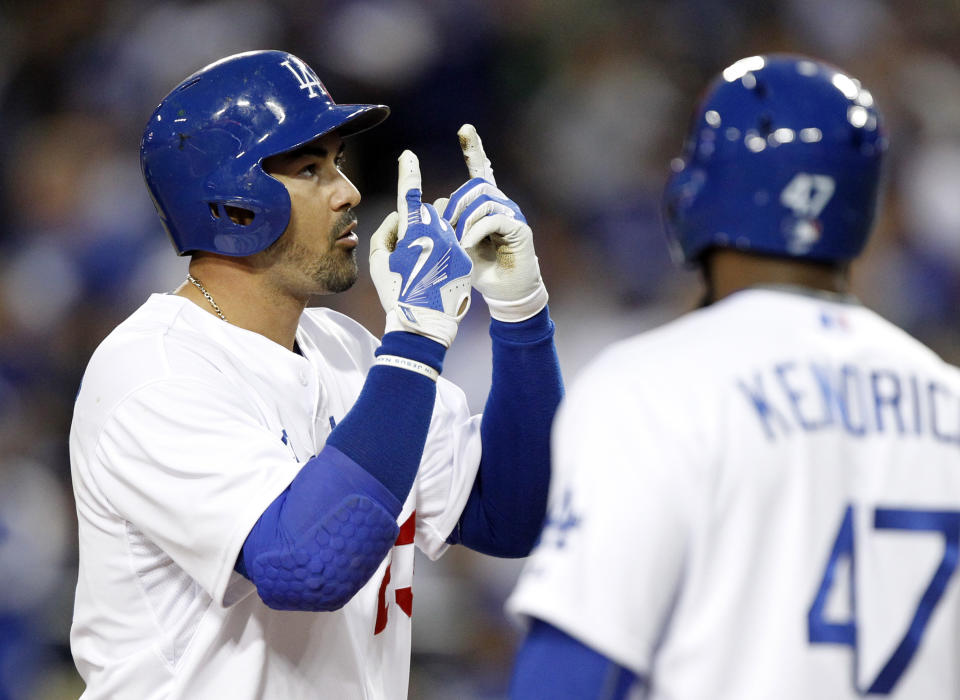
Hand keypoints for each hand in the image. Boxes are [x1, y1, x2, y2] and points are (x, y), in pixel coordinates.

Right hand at [369, 150, 472, 346]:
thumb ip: (385, 232)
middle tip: (408, 255)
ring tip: (424, 269)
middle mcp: (438, 235)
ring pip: (442, 228)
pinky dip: (444, 253)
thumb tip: (400, 218)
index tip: (408, 155)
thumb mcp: (379, 263)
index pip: (410, 197)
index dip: (408, 174)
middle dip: (417, 227)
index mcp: (414, 234)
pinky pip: (453, 244)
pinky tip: (437, 275)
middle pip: (427, 215)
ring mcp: (454, 246)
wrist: (425, 324)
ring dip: (432, 240)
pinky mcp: (465, 258)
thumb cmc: (397, 294)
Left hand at [437, 124, 547, 322]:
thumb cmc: (479, 270)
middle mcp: (501, 204)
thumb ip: (445, 224)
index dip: (474, 149)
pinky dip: (475, 231)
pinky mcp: (519, 228)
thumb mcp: (455, 245)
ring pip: (482, 200)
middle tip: (446, 230)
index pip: (480, 170)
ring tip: (458, 242)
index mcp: (484, 205)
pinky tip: (468, 245)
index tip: (465, 128)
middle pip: (474, 186)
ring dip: (464, 220)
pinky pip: (493, 217)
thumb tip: (432, 206)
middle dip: (455, 205)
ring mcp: (512, 214)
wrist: (505, 293)